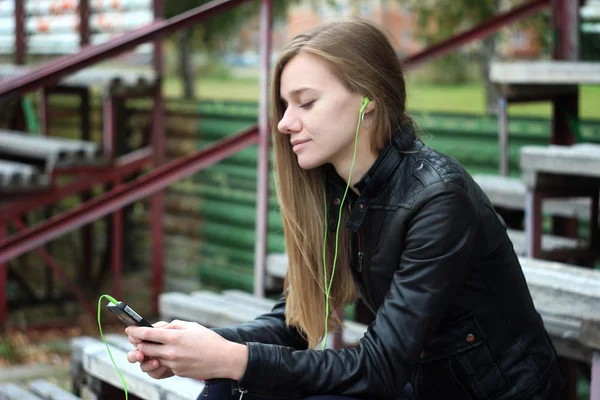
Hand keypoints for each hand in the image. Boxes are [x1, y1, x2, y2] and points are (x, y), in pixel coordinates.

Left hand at [125, 319, 247, 380]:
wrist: (223, 359)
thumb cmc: (209, 340)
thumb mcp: (191, 326)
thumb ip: (172, 325)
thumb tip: (158, 328)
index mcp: (175, 337)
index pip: (148, 334)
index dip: (135, 331)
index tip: (128, 329)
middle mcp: (172, 352)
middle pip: (145, 348)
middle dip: (139, 343)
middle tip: (137, 339)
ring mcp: (174, 364)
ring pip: (153, 358)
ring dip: (151, 352)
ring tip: (155, 346)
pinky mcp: (177, 372)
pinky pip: (165, 364)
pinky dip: (165, 358)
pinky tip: (174, 353)